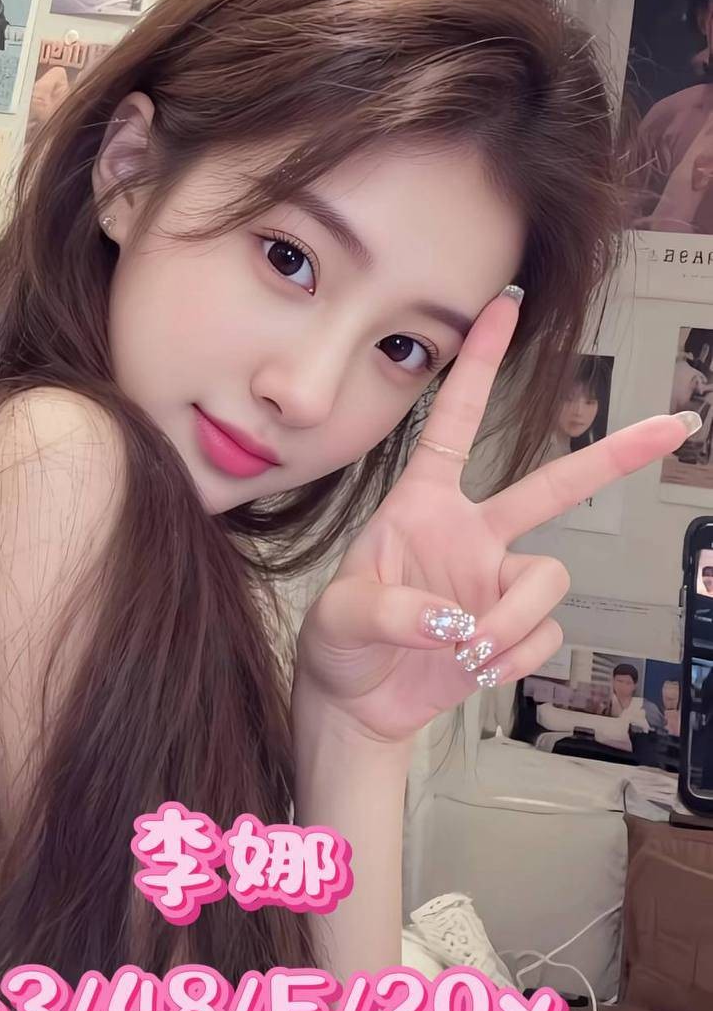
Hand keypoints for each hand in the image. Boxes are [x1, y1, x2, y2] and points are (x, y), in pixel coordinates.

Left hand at [294, 289, 697, 743]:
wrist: (357, 703)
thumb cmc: (339, 643)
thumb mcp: (339, 617)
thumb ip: (389, 610)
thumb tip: (453, 618)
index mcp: (423, 504)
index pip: (454, 422)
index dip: (480, 365)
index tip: (504, 306)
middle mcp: (472, 532)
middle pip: (554, 487)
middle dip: (614, 457)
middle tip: (672, 424)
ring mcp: (498, 580)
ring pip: (549, 578)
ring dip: (510, 621)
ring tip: (464, 648)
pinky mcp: (515, 627)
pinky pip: (544, 634)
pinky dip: (510, 657)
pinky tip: (471, 668)